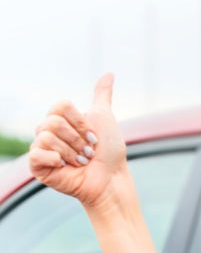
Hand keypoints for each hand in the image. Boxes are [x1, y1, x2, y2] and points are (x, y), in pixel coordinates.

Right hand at [29, 73, 126, 207]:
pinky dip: (55, 159)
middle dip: (78, 138)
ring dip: (72, 151)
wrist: (111, 179)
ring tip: (82, 161)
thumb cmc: (110, 152)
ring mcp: (42, 148)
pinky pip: (36, 153)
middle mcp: (48, 131)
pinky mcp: (37, 166)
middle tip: (89, 152)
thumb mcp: (105, 118)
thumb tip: (109, 73)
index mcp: (61, 119)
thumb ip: (102, 95)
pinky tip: (66, 166)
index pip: (60, 106)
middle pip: (54, 121)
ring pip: (47, 137)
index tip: (95, 136)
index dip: (81, 122)